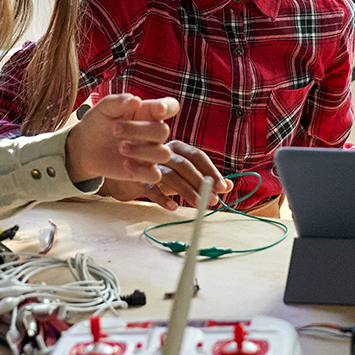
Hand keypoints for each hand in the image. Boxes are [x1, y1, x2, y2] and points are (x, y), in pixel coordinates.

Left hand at [64, 94, 179, 184]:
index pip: (171, 107)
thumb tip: (136, 100)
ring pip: (164, 154)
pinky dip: (141, 170)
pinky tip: (125, 163)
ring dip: (142, 151)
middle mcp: (153, 133)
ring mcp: (150, 153)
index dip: (169, 107)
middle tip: (114, 129)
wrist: (84, 146)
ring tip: (120, 148)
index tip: (158, 108)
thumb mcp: (105, 108)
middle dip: (140, 130)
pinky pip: (155, 175)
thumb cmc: (98, 122)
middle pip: (163, 131)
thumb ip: (119, 101)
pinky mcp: (143, 171)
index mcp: (148, 112)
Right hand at [95, 142, 231, 210]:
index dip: (211, 170)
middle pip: (185, 165)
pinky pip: (151, 187)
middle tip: (213, 201)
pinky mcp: (136, 176)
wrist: (125, 174)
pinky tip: (173, 207)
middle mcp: (163, 150)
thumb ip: (204, 178)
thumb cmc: (160, 172)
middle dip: (201, 183)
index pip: (198, 156)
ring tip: (199, 206)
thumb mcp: (183, 174)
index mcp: (177, 146)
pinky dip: (162, 197)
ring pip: (170, 176)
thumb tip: (229, 186)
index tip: (223, 187)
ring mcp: (149, 163)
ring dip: (186, 192)